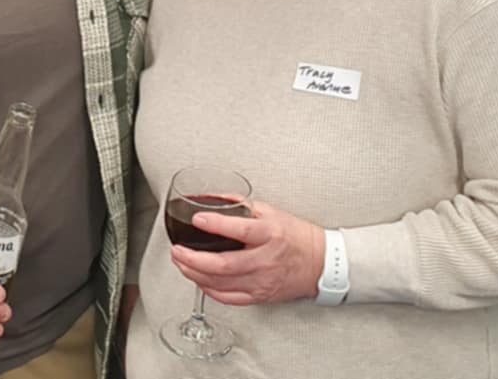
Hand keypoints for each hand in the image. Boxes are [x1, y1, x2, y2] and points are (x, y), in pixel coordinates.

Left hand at [169, 201, 325, 306]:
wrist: (321, 263)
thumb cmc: (296, 237)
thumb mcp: (271, 212)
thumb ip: (241, 205)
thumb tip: (214, 198)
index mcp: (270, 235)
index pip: (240, 230)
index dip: (215, 225)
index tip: (198, 219)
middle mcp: (265, 260)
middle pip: (223, 264)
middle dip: (193, 258)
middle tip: (177, 250)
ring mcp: (262, 281)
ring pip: (221, 284)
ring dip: (195, 274)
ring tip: (181, 263)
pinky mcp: (260, 296)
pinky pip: (228, 298)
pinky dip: (208, 290)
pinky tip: (198, 280)